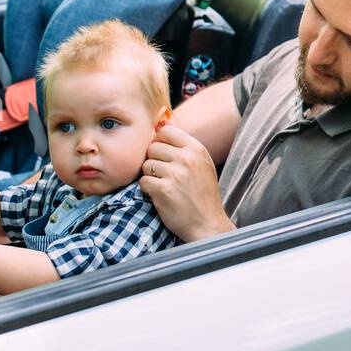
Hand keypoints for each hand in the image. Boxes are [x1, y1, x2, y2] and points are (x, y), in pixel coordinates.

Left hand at [140, 123, 234, 242]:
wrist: (208, 224)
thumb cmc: (203, 195)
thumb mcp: (202, 165)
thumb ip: (184, 148)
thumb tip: (160, 126)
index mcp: (197, 149)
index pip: (166, 131)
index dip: (158, 142)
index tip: (161, 154)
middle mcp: (187, 158)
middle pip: (153, 147)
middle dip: (153, 160)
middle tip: (163, 175)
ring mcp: (175, 174)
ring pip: (146, 164)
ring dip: (150, 176)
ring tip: (164, 186)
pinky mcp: (163, 190)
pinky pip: (143, 182)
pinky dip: (147, 190)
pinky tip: (160, 196)